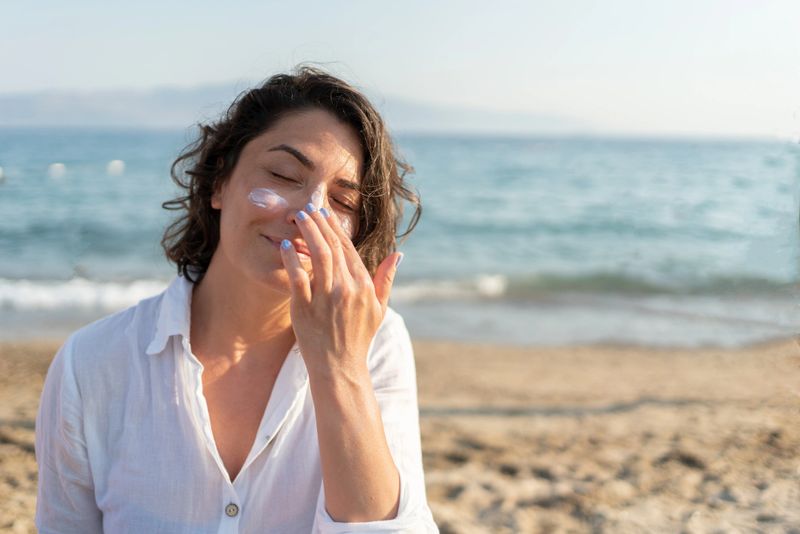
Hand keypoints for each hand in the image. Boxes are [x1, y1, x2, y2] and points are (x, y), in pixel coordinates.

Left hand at [279, 203, 401, 377]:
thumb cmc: (359, 338)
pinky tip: (286, 245)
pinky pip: (297, 278)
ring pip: (317, 256)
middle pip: (332, 247)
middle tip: (307, 208)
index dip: (335, 228)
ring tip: (297, 218)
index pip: (348, 249)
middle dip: (319, 224)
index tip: (325, 213)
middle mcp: (346, 289)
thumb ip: (386, 279)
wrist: (340, 368)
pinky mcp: (305, 309)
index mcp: (364, 286)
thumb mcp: (379, 309)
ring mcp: (325, 299)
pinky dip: (292, 259)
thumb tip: (398, 254)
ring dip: (307, 233)